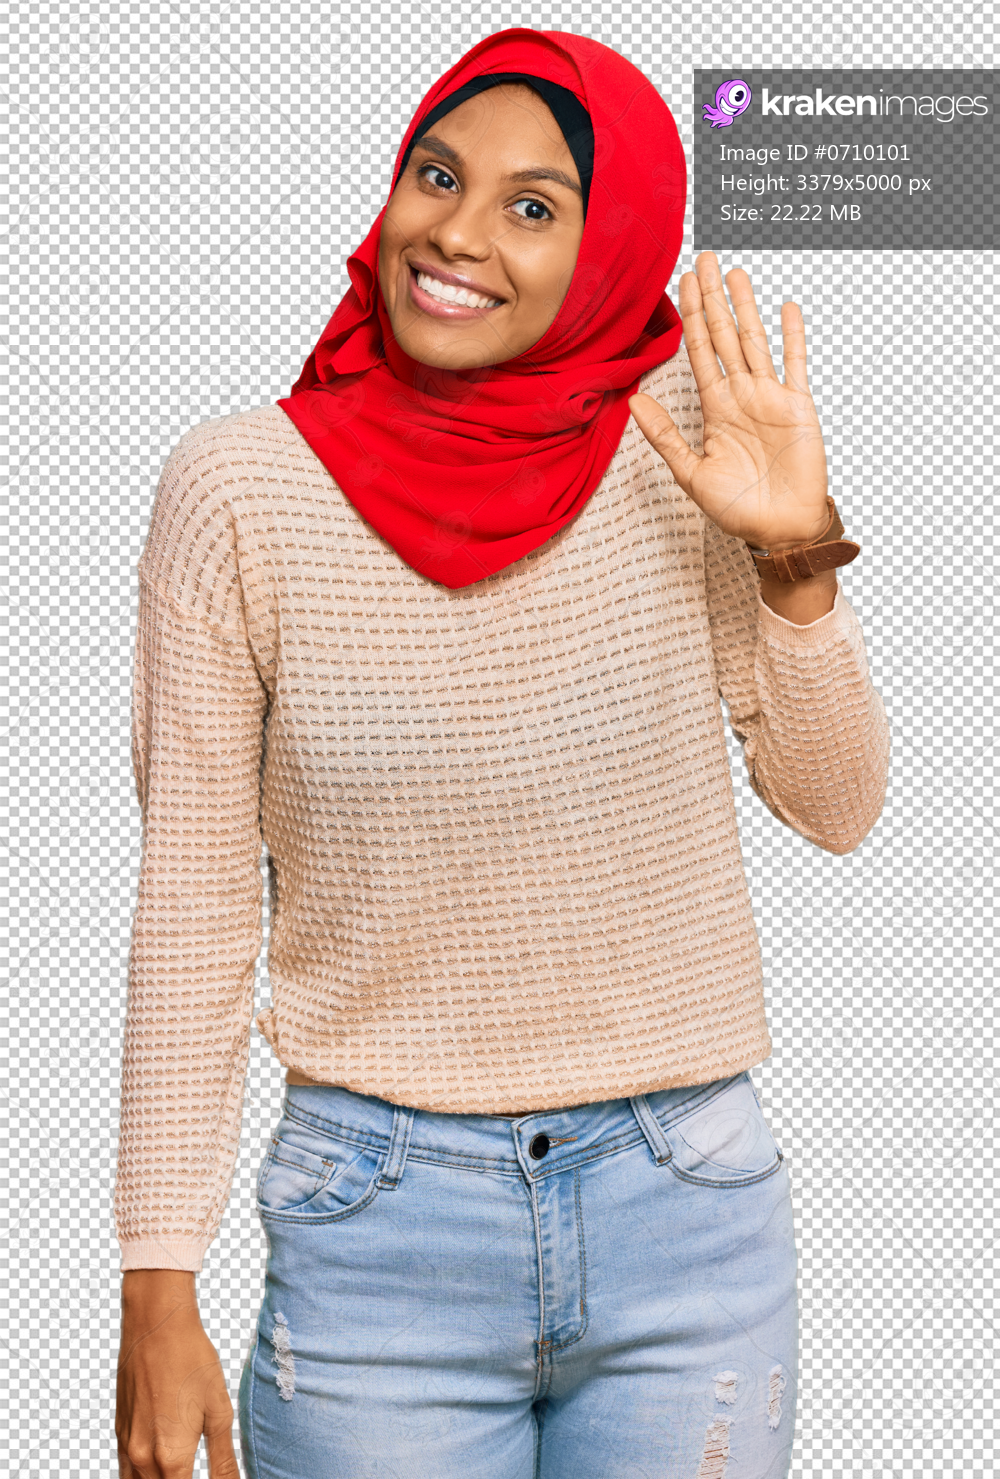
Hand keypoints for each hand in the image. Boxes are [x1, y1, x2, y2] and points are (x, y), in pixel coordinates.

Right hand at [116, 1270, 239, 1478]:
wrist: (155, 1324)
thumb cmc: (191, 1360)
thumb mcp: (218, 1409)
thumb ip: (223, 1460)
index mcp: (172, 1458)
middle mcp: (143, 1459)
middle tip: (194, 1470)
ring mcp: (127, 1447)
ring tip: (181, 1471)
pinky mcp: (119, 1432)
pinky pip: (125, 1473)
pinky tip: (159, 1469)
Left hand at [629, 250, 828, 551]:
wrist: (777, 530)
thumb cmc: (736, 508)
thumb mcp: (690, 473)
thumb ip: (665, 436)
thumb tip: (634, 402)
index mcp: (714, 410)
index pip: (699, 353)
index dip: (692, 319)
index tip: (682, 285)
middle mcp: (741, 396)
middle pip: (725, 337)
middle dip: (713, 299)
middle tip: (705, 260)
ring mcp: (770, 398)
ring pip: (755, 342)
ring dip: (746, 308)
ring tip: (736, 273)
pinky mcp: (798, 407)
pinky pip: (795, 365)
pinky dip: (792, 337)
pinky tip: (787, 309)